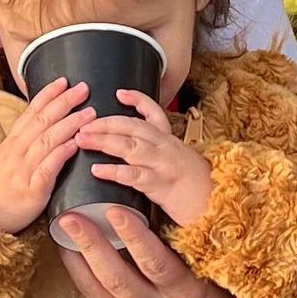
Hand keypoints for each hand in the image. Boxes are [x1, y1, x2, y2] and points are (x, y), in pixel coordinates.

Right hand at [0, 79, 91, 232]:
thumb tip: (44, 131)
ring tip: (90, 113)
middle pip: (41, 121)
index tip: (63, 80)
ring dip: (69, 124)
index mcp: (11, 144)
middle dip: (63, 102)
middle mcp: (16, 153)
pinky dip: (61, 154)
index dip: (47, 95)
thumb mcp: (4, 162)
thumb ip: (23, 147)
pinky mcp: (31, 192)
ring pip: (46, 141)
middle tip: (84, 88)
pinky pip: (47, 169)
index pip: (30, 113)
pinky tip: (75, 144)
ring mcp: (23, 171)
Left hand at [56, 202, 277, 297]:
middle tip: (70, 217)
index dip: (134, 237)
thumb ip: (184, 252)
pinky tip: (69, 253)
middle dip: (90, 245)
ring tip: (60, 231)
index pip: (156, 263)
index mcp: (186, 295)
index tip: (115, 210)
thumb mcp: (212, 277)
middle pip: (117, 277)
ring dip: (76, 259)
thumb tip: (152, 209)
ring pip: (99, 290)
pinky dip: (81, 274)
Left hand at [80, 90, 213, 226]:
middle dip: (105, 123)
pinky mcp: (160, 185)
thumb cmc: (193, 187)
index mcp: (169, 140)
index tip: (119, 93)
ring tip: (82, 139)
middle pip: (133, 127)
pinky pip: (134, 176)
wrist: (214, 205)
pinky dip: (114, 171)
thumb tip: (132, 146)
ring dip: (104, 141)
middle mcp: (166, 147)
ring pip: (130, 147)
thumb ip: (157, 151)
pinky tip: (97, 169)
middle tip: (82, 122)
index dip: (137, 100)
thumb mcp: (177, 161)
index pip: (154, 113)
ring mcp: (163, 165)